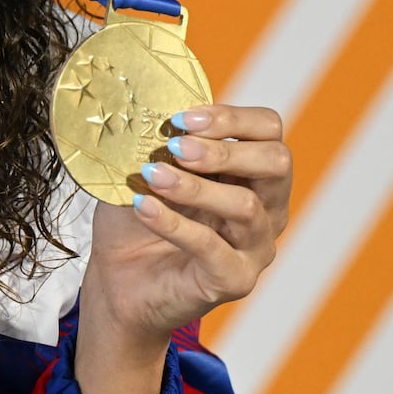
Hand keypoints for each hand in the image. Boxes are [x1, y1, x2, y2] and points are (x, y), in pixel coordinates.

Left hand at [74, 104, 292, 393]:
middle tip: (176, 145)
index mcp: (252, 173)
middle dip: (225, 149)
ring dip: (195, 186)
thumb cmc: (136, 222)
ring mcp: (255, 247)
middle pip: (276, 162)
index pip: (269, 130)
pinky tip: (144, 206)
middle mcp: (267, 208)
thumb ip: (156, 143)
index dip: (232, 117)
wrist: (117, 283)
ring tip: (152, 175)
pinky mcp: (234, 280)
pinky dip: (175, 223)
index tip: (182, 118)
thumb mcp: (144, 170)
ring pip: (245, 206)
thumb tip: (149, 110)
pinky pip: (212, 248)